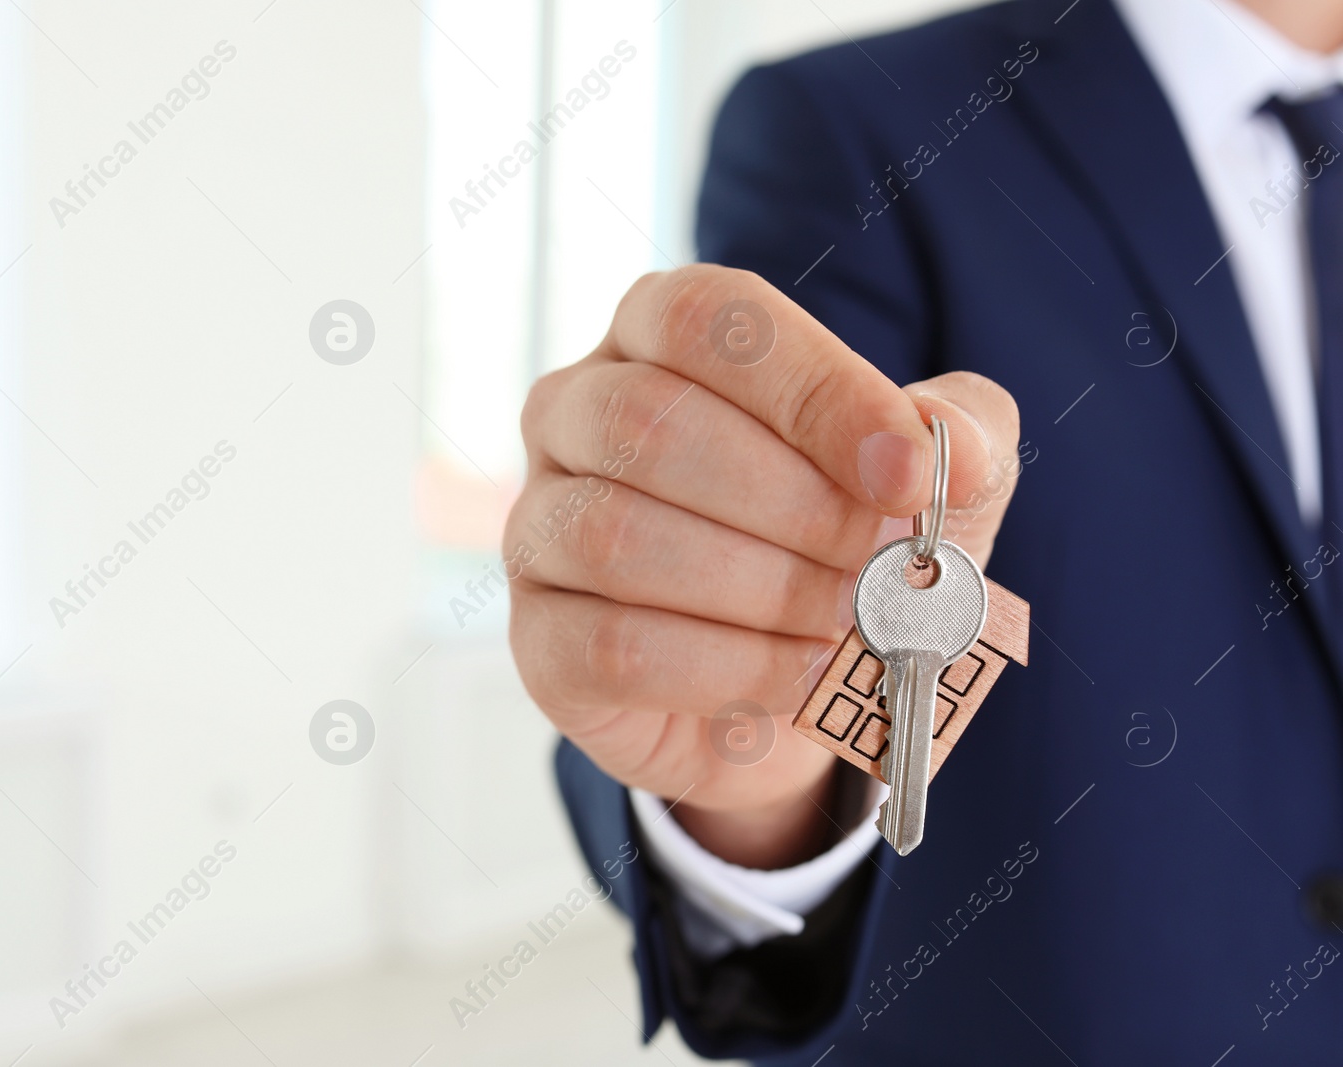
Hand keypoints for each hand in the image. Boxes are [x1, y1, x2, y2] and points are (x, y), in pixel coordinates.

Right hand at [507, 266, 1020, 867]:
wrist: (783, 686)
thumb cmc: (840, 545)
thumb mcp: (922, 474)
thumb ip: (957, 433)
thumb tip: (950, 450)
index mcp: (655, 335)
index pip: (708, 320)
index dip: (813, 390)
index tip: (906, 472)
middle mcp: (573, 412)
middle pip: (651, 422)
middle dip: (793, 504)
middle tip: (878, 562)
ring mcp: (538, 524)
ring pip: (619, 537)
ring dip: (761, 590)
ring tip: (844, 622)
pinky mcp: (539, 639)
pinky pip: (611, 646)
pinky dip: (726, 669)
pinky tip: (796, 677)